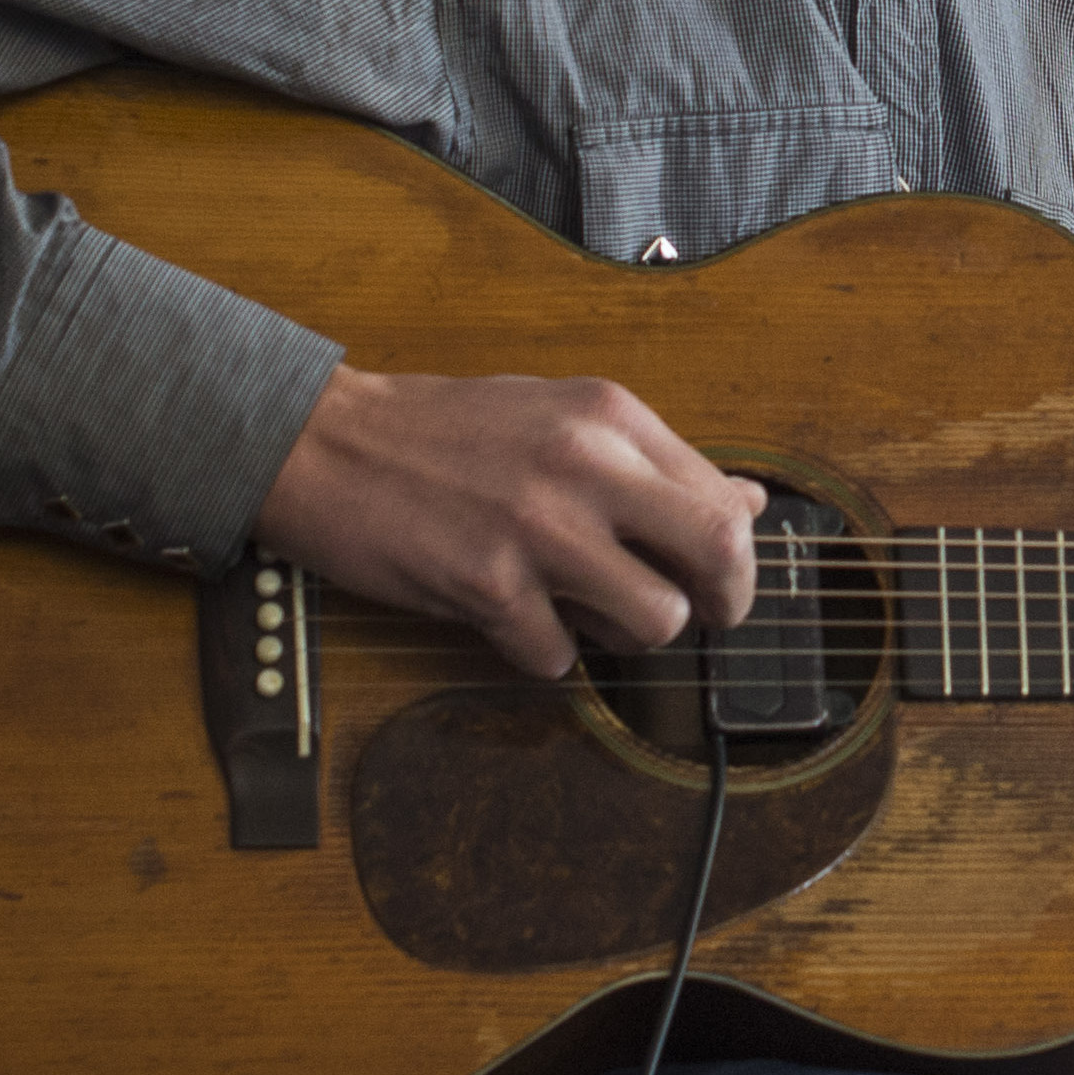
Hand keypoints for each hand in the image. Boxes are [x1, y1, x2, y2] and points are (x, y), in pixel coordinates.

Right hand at [251, 366, 766, 679]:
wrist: (324, 441)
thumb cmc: (445, 432)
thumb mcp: (563, 417)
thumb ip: (655, 462)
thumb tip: (749, 502)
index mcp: (611, 417)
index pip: (724, 499)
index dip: (736, 555)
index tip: (720, 578)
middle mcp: (586, 466)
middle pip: (719, 554)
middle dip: (724, 602)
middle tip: (699, 616)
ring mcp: (537, 529)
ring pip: (653, 621)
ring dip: (629, 636)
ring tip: (586, 613)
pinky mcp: (486, 586)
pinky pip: (560, 657)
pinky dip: (546, 652)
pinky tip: (516, 619)